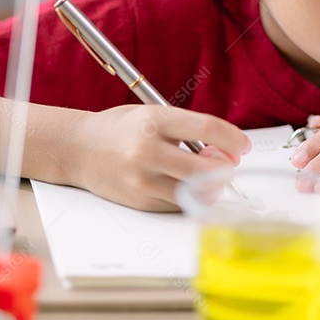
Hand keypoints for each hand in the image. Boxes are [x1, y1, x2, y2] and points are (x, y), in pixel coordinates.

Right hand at [62, 105, 250, 211]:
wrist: (77, 149)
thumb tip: (223, 153)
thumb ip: (187, 131)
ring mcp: (142, 179)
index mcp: (154, 120)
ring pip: (195, 193)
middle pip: (205, 168)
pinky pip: (179, 205)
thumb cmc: (121, 128)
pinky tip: (185, 184)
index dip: (233, 138)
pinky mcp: (140, 201)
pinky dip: (191, 197)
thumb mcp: (153, 114)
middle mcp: (146, 150)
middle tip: (227, 163)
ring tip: (206, 175)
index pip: (207, 128)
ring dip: (211, 187)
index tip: (243, 145)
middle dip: (225, 168)